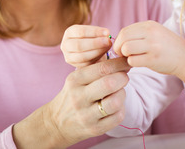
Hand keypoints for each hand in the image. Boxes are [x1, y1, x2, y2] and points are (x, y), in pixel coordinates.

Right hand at [13, 58, 130, 147]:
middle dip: (123, 78)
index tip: (127, 61)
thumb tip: (120, 55)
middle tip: (124, 77)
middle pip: (110, 83)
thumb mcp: (77, 77)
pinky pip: (117, 117)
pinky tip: (115, 106)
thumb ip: (95, 65)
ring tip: (118, 92)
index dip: (120, 63)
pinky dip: (121, 109)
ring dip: (122, 94)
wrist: (57, 123)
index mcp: (75, 80)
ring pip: (115, 101)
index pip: (103, 68)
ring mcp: (86, 115)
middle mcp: (78, 97)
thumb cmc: (73, 94)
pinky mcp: (94, 129)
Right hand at [61, 25, 112, 67]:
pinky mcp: (75, 66)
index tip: (107, 32)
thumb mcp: (93, 32)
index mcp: (69, 32)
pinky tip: (105, 55)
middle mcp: (66, 45)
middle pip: (79, 45)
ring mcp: (69, 57)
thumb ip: (99, 33)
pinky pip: (86, 64)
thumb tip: (107, 35)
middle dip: (95, 43)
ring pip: (82, 56)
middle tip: (108, 41)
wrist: (88, 49)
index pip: (80, 31)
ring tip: (108, 47)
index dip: (94, 32)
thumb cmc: (92, 37)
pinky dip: (96, 59)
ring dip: (97, 52)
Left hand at [113, 20, 184, 83]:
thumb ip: (139, 33)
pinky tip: (139, 63)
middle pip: (123, 38)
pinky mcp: (153, 59)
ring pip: (126, 49)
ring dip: (125, 56)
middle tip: (122, 54)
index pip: (125, 30)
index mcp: (150, 25)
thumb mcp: (155, 32)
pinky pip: (132, 61)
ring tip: (131, 58)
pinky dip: (132, 64)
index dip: (118, 40)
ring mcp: (152, 46)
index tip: (121, 47)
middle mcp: (151, 33)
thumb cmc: (168, 46)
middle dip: (118, 48)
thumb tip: (118, 39)